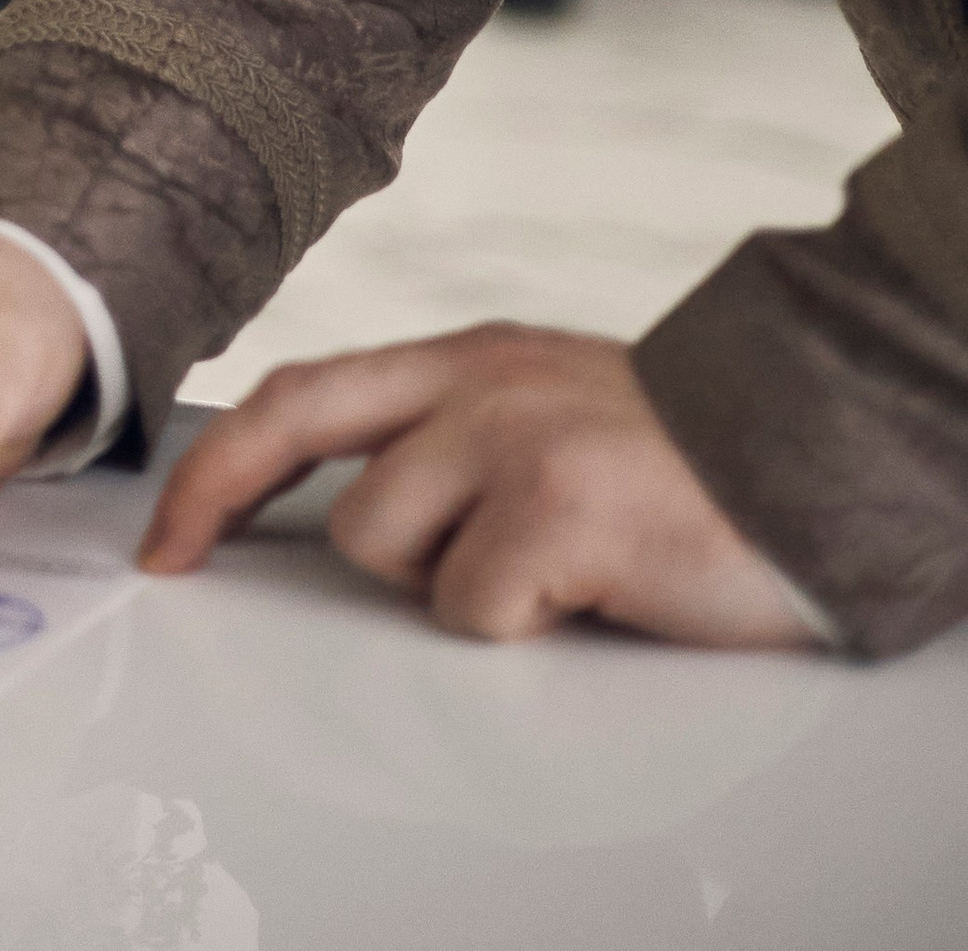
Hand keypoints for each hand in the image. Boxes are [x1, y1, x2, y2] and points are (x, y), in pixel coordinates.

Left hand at [143, 324, 818, 646]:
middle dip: (213, 492)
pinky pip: (471, 606)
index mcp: (466, 358)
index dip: (220, 458)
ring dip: (440, 584)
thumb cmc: (679, 465)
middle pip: (292, 421)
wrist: (811, 453)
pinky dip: (516, 622)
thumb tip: (349, 509)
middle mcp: (473, 379)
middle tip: (178, 559)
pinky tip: (586, 589)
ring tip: (541, 569)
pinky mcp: (558, 504)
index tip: (169, 528)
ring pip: (382, 544)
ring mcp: (512, 435)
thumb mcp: (544, 416)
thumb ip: (451, 441)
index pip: (304, 389)